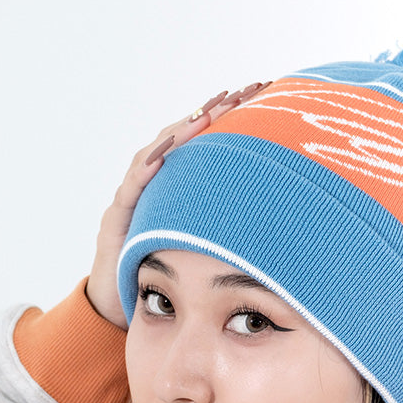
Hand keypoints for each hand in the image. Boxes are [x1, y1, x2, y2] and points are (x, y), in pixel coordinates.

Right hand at [86, 84, 266, 328]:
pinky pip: (130, 190)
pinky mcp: (115, 221)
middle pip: (182, 139)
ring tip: (205, 116)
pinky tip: (162, 159)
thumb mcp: (209, 253)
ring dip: (180, 134)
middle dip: (210, 114)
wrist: (119, 308)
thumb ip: (234, 234)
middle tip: (240, 94)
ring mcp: (132, 199)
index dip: (228, 121)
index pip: (204, 145)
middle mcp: (154, 186)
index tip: (260, 98)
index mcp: (177, 190)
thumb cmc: (168, 280)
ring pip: (156, 155)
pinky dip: (144, 172)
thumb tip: (287, 225)